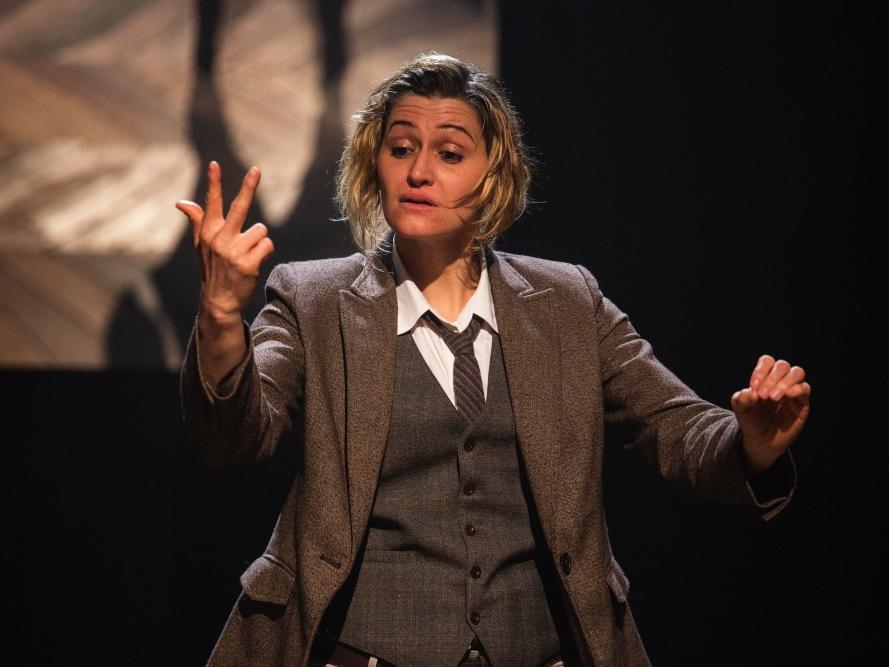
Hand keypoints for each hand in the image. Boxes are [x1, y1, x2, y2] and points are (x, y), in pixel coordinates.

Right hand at [176, 161, 273, 325]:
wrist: (220, 302)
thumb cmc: (212, 269)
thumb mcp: (201, 246)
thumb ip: (197, 221)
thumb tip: (181, 202)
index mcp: (208, 233)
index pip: (211, 203)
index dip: (214, 183)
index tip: (214, 164)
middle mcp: (219, 240)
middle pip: (239, 208)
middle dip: (249, 187)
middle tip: (256, 170)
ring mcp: (234, 252)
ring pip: (261, 231)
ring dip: (259, 241)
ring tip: (248, 254)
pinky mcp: (248, 264)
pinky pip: (267, 245)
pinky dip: (265, 252)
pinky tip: (255, 261)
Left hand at [730, 355, 810, 474]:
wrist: (761, 440)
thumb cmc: (752, 420)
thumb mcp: (740, 410)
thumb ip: (740, 399)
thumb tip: (748, 393)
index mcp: (765, 378)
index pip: (767, 361)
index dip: (761, 370)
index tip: (753, 386)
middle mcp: (780, 381)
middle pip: (782, 365)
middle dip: (771, 378)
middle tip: (763, 395)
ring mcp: (793, 391)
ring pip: (797, 372)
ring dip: (784, 382)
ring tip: (773, 397)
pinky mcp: (802, 403)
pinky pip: (805, 388)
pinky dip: (796, 389)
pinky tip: (786, 396)